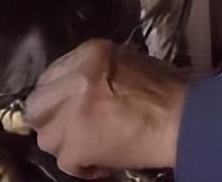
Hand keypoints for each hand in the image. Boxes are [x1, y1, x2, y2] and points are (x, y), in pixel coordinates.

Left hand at [25, 39, 188, 177]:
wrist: (184, 118)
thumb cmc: (167, 90)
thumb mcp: (127, 61)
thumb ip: (96, 70)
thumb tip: (78, 85)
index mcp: (88, 53)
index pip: (51, 75)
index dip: (57, 96)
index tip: (68, 107)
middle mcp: (73, 78)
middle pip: (37, 104)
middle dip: (50, 119)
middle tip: (70, 129)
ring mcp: (70, 112)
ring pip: (46, 136)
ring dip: (66, 144)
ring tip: (89, 146)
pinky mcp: (75, 144)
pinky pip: (65, 161)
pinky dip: (82, 167)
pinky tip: (101, 164)